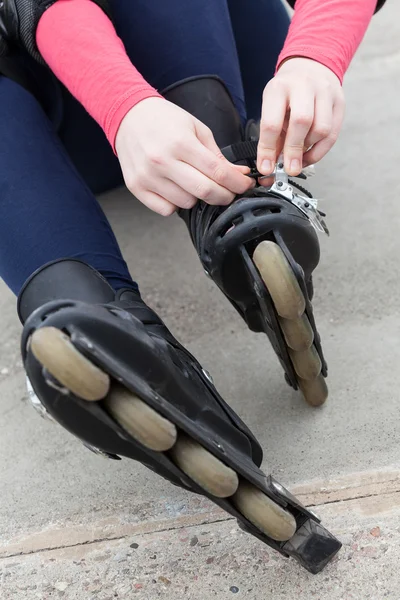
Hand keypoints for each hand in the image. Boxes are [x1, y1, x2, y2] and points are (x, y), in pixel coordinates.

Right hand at [115, 97, 253, 215]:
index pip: (217, 172)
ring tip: (195, 183)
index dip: (236, 183)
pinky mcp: (137, 187)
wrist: (128, 116)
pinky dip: (176, 204)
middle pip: (204, 192)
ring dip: (198, 198)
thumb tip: (239, 174)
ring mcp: (147, 176)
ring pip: (186, 203)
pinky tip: (176, 190)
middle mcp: (162, 161)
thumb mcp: (196, 129)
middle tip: (229, 192)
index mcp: (180, 143)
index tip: (244, 185)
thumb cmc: (164, 120)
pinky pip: (166, 209)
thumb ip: (217, 155)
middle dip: (224, 196)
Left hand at [257, 58, 344, 176]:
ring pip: (321, 129)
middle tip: (289, 168)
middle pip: (301, 122)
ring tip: (299, 156)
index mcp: (279, 88)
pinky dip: (320, 150)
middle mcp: (303, 87)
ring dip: (309, 149)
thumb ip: (271, 137)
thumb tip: (269, 167)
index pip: (271, 123)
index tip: (266, 168)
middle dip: (293, 150)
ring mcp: (325, 93)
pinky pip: (333, 134)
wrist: (310, 67)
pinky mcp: (339, 102)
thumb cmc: (287, 93)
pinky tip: (310, 155)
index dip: (268, 150)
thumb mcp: (272, 108)